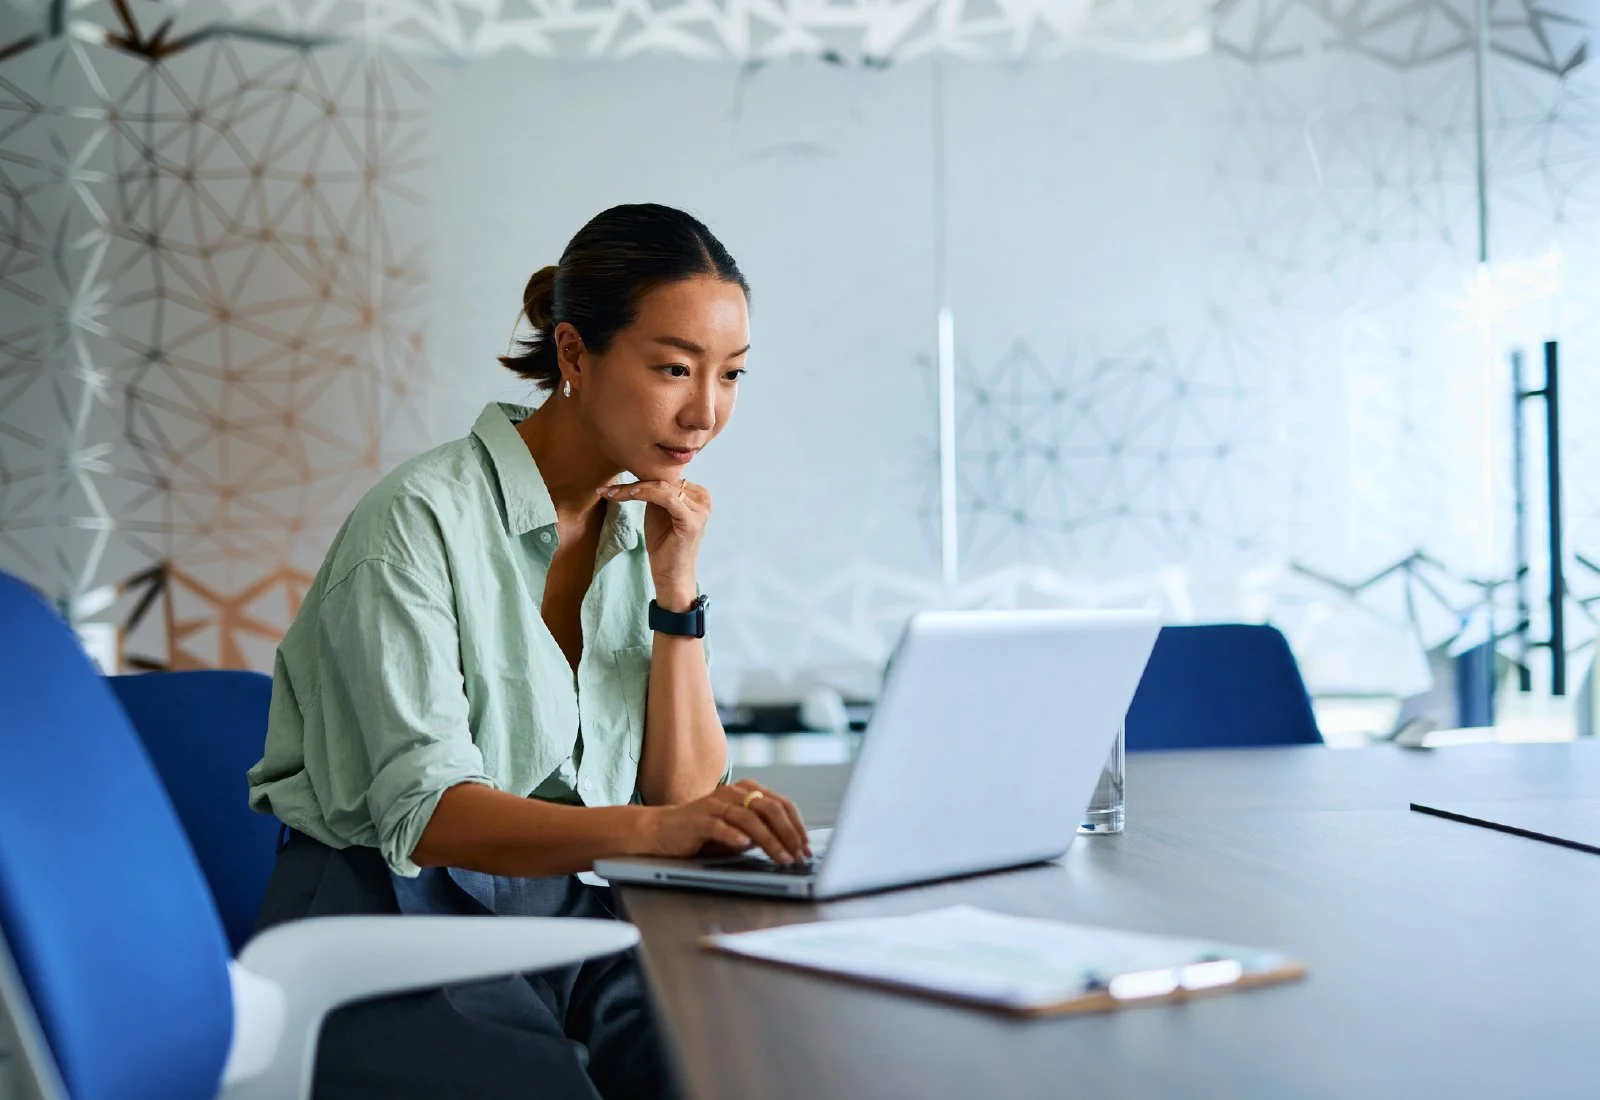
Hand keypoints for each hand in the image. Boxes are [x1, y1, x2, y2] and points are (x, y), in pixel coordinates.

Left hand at [599, 478, 709, 609]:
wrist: (671, 574)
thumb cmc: (664, 545)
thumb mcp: (658, 512)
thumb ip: (656, 493)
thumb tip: (639, 472)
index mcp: (698, 494)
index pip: (666, 478)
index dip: (640, 477)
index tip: (613, 484)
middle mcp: (703, 499)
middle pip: (664, 480)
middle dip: (633, 482)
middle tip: (607, 489)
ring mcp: (700, 510)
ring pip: (663, 487)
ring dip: (633, 488)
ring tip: (611, 493)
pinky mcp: (692, 521)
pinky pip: (666, 498)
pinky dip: (645, 493)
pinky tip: (628, 495)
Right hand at [644, 779, 810, 862]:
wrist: (664, 831)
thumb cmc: (706, 833)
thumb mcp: (740, 831)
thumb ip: (762, 832)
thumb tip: (793, 848)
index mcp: (748, 791)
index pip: (782, 804)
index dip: (797, 826)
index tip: (806, 848)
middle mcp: (734, 792)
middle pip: (770, 809)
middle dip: (788, 834)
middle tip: (798, 856)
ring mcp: (716, 804)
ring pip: (749, 819)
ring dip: (769, 840)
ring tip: (781, 858)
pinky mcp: (698, 819)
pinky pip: (720, 826)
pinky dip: (734, 835)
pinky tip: (745, 845)